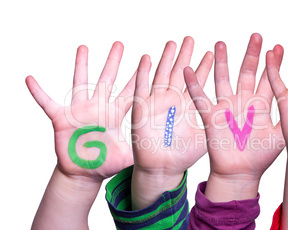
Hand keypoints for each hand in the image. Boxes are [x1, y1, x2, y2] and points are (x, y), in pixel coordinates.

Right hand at [26, 42, 134, 181]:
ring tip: (83, 47)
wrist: (84, 173)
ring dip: (81, 65)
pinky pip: (47, 103)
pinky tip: (30, 79)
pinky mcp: (62, 119)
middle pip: (107, 80)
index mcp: (115, 114)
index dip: (138, 77)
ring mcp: (80, 111)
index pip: (129, 92)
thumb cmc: (106, 163)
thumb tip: (160, 150)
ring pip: (80, 83)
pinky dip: (39, 93)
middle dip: (113, 62)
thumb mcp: (126, 157)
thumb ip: (140, 150)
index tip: (147, 60)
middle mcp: (99, 108)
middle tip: (120, 43)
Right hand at [131, 37, 212, 208]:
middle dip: (185, 55)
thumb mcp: (205, 136)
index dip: (205, 66)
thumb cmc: (183, 155)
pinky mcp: (142, 109)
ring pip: (162, 75)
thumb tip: (243, 116)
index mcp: (189, 105)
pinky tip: (146, 59)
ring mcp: (157, 102)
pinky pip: (141, 88)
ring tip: (172, 43)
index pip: (199, 81)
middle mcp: (173, 100)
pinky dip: (142, 73)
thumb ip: (218, 123)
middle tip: (191, 38)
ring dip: (166, 59)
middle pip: (180, 72)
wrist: (162, 168)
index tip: (213, 51)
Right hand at [184, 34, 284, 201]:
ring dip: (222, 62)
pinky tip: (188, 70)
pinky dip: (194, 85)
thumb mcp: (280, 138)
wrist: (239, 173)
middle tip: (257, 37)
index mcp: (261, 106)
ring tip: (221, 44)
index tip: (279, 46)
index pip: (268, 79)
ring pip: (224, 79)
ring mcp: (227, 107)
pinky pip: (201, 98)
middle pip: (247, 73)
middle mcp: (244, 102)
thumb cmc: (260, 158)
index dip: (273, 64)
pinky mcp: (212, 116)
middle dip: (252, 55)